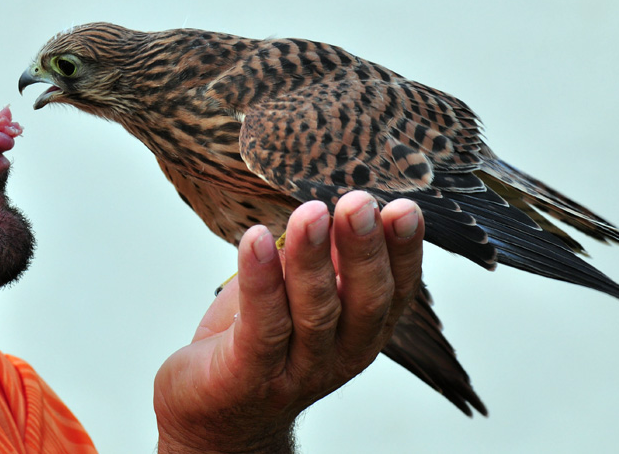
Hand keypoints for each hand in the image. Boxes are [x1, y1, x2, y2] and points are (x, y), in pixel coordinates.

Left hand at [153, 191, 424, 452]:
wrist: (213, 416)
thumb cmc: (258, 343)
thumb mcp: (297, 294)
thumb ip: (320, 259)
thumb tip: (339, 205)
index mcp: (361, 330)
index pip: (395, 289)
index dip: (404, 251)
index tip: (405, 208)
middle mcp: (339, 353)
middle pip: (364, 301)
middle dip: (363, 248)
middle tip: (359, 203)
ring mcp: (297, 369)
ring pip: (314, 311)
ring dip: (313, 258)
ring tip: (311, 212)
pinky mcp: (249, 374)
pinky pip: (261, 326)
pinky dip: (260, 280)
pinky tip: (256, 238)